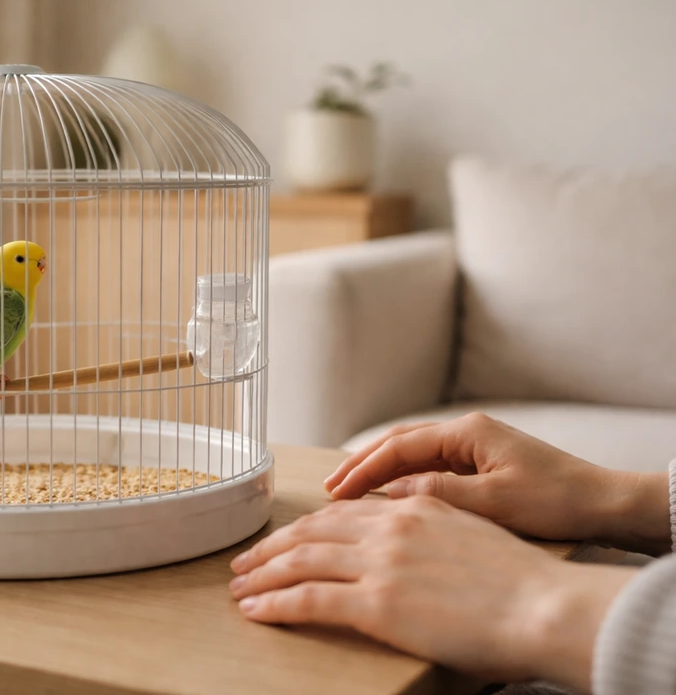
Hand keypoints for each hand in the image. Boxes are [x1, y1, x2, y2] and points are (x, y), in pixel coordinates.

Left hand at [229, 495, 634, 688]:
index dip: (306, 527)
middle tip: (246, 561)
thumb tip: (413, 550)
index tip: (285, 539)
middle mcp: (389, 527)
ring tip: (239, 587)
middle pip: (311, 532)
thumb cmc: (523, 585)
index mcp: (413, 509)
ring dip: (262, 575)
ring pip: (300, 561)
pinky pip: (307, 599)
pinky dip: (274, 604)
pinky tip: (255, 611)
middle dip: (272, 547)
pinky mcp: (375, 602)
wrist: (546, 607)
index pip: (342, 513)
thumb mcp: (472, 538)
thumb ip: (433, 534)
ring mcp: (379, 563)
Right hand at [323, 412, 671, 555]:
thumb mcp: (493, 502)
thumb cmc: (556, 500)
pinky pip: (429, 466)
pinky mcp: (480, 463)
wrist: (604, 503)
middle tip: (330, 488)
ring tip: (348, 489)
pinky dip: (402, 478)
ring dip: (379, 470)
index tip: (336, 491)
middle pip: (399, 443)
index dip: (363, 469)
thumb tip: (391, 492)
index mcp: (466, 431)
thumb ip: (439, 494)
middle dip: (362, 464)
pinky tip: (389, 495)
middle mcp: (465, 431)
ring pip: (412, 453)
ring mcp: (473, 446)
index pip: (399, 447)